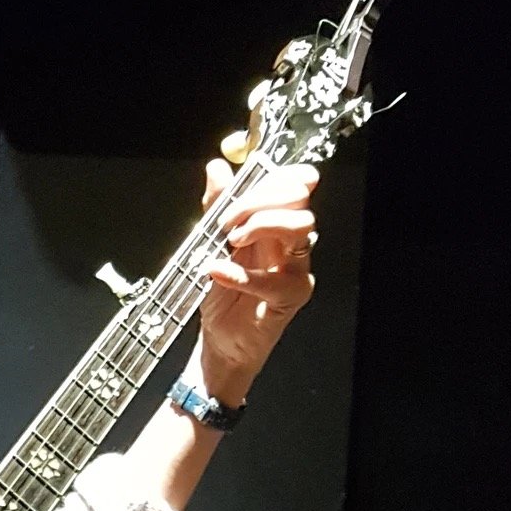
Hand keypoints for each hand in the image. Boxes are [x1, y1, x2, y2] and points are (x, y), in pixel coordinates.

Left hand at [197, 160, 318, 399]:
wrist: (219, 342)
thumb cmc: (221, 296)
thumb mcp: (209, 244)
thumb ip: (215, 207)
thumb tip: (218, 168)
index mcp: (275, 222)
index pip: (294, 184)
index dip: (276, 175)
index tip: (240, 185)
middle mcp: (291, 241)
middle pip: (297, 198)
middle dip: (258, 200)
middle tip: (226, 221)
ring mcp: (296, 267)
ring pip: (301, 226)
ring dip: (262, 224)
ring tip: (230, 242)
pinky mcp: (291, 296)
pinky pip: (274, 279)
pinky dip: (241, 274)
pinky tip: (216, 272)